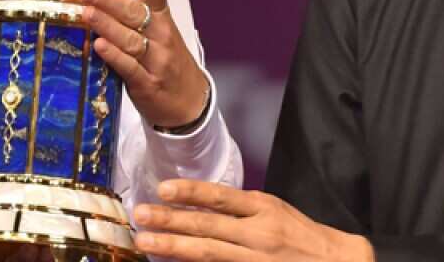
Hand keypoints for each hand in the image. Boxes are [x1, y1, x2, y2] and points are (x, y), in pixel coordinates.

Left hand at [79, 0, 209, 128]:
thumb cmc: (165, 59)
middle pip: (135, 12)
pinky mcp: (147, 83)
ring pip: (130, 39)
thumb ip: (129, 15)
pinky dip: (113, 56)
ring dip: (106, 25)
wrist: (190, 100)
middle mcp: (162, 34)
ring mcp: (156, 60)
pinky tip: (98, 46)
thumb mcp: (157, 31)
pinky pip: (129, 67)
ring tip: (86, 14)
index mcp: (163, 16)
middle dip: (108, 0)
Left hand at [132, 180, 374, 261]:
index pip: (222, 197)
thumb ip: (241, 207)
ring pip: (208, 253)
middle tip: (141, 215)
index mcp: (264, 208)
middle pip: (208, 227)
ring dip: (174, 246)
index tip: (163, 189)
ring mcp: (255, 260)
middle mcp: (258, 234)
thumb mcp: (275, 210)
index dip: (192, 192)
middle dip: (171, 221)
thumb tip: (200, 203)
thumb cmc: (302, 235)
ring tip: (147, 240)